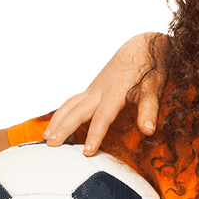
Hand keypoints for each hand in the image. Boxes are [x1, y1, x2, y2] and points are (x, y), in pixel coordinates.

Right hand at [44, 32, 163, 153]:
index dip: (95, 134)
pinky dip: (58, 113)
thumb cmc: (146, 69)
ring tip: (46, 137)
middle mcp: (98, 91)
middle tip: (51, 144)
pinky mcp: (90, 89)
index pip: (103, 117)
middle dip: (64, 128)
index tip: (88, 151)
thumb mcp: (153, 89)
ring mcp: (92, 89)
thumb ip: (149, 110)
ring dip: (56, 121)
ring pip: (69, 105)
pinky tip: (51, 124)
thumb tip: (148, 131)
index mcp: (114, 93)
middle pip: (77, 111)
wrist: (138, 47)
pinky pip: (70, 102)